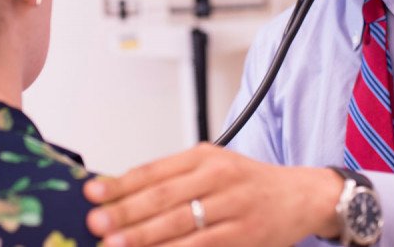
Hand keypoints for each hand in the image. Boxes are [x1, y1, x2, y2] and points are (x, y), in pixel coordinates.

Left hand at [84, 143, 342, 245]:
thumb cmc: (249, 182)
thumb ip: (174, 177)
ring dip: (144, 236)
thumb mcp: (213, 165)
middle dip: (125, 212)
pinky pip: (203, 246)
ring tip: (115, 244)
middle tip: (96, 222)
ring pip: (180, 224)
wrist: (300, 195)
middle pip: (163, 197)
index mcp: (204, 156)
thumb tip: (123, 193)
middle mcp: (218, 176)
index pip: (154, 169)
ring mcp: (232, 206)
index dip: (121, 183)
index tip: (92, 193)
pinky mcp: (243, 234)